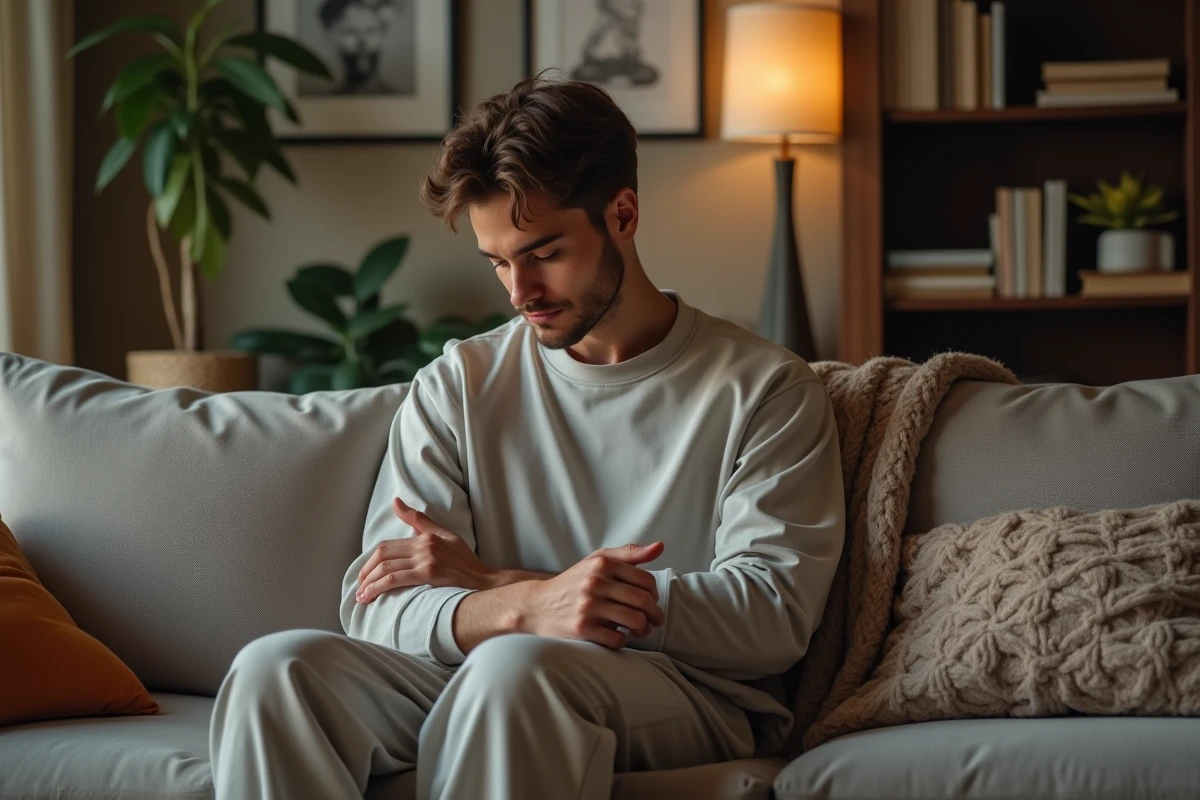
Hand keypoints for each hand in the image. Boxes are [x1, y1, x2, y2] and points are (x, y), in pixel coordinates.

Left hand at [355, 498, 495, 602]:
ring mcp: (426, 560)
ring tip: (362, 596)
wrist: (486, 581)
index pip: (387, 546)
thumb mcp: (445, 535)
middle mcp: (424, 546)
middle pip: (383, 555)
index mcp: (426, 537)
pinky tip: (371, 597)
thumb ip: (420, 521)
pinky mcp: (429, 574)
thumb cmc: (466, 562)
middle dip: (366, 573)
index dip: (370, 561)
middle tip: (360, 587)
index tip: (364, 575)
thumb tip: (396, 502)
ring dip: (369, 583)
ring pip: (386, 568)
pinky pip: (395, 579)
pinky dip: (378, 588)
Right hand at [517, 542, 665, 648]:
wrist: (537, 605)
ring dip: (643, 629)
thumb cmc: (574, 583)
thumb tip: (660, 546)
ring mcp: (588, 606)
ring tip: (640, 630)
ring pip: (635, 620)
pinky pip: (617, 639)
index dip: (655, 593)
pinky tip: (618, 636)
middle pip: (643, 601)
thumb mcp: (597, 561)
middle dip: (655, 614)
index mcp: (602, 564)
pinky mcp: (582, 629)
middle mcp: (595, 583)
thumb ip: (629, 554)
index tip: (651, 601)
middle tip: (654, 620)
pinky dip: (623, 640)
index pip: (646, 580)